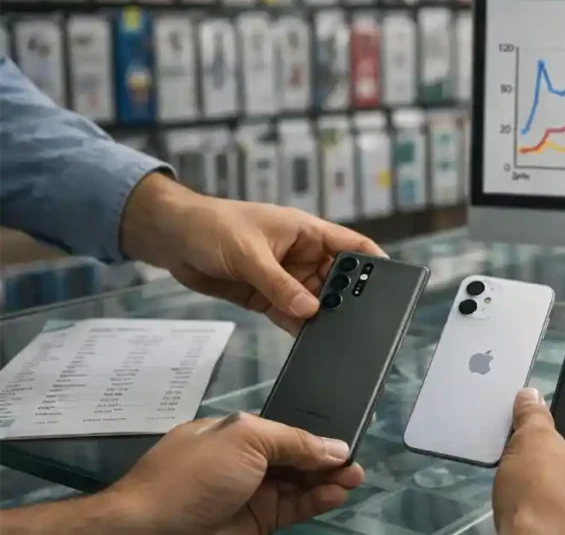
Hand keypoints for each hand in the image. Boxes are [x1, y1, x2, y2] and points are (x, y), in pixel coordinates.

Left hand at [108, 412, 364, 534]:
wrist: (150, 532)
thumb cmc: (193, 475)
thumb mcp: (245, 439)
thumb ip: (294, 441)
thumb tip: (335, 447)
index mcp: (238, 432)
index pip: (288, 430)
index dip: (317, 435)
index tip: (347, 438)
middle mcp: (246, 460)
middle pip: (297, 457)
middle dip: (327, 458)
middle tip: (357, 462)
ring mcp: (251, 493)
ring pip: (299, 484)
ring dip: (327, 480)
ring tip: (354, 479)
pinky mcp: (256, 522)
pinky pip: (293, 508)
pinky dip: (316, 501)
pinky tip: (336, 495)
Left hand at [122, 174, 385, 334]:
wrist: (172, 238)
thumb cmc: (213, 226)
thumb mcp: (249, 254)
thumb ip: (279, 284)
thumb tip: (310, 311)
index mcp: (306, 232)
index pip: (351, 246)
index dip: (372, 263)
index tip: (390, 283)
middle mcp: (301, 256)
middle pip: (336, 280)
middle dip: (348, 298)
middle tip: (360, 320)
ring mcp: (284, 277)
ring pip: (314, 301)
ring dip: (322, 316)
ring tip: (336, 335)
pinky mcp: (266, 296)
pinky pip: (290, 314)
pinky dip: (300, 327)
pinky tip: (309, 340)